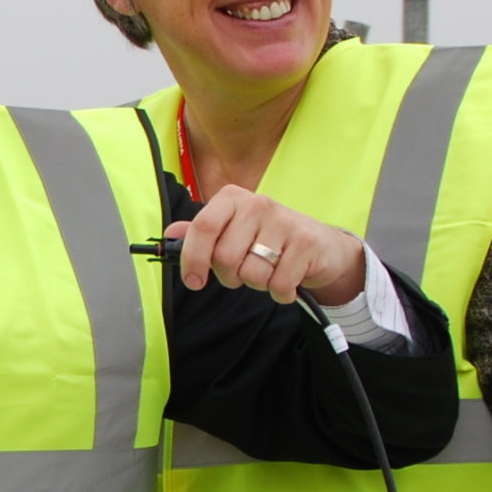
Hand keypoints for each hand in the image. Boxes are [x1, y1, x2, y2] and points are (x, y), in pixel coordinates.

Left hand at [172, 187, 366, 306]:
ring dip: (258, 284)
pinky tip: (289, 280)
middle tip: (245, 272)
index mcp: (233, 199)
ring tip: (270, 271)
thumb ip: (202, 233)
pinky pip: (278, 284)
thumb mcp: (234, 231)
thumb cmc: (269, 240)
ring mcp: (284, 221)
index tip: (193, 282)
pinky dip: (281, 292)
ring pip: (251, 273)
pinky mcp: (306, 242)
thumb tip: (170, 234)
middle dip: (231, 277)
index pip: (202, 227)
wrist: (321, 246)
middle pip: (224, 257)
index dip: (192, 259)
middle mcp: (258, 203)